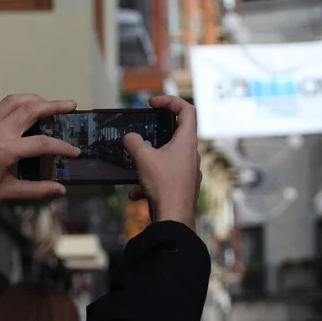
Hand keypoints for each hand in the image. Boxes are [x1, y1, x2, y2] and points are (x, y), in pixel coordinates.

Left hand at [0, 94, 79, 226]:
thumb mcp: (7, 192)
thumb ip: (37, 189)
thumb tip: (60, 189)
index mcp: (5, 150)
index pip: (42, 143)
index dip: (62, 146)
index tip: (74, 151)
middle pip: (31, 109)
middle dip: (54, 105)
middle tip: (70, 105)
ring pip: (15, 100)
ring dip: (35, 99)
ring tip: (50, 104)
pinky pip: (1, 106)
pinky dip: (17, 103)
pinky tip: (26, 110)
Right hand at [122, 95, 200, 228]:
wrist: (173, 219)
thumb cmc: (163, 184)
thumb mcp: (143, 158)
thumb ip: (134, 142)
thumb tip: (129, 137)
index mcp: (187, 142)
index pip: (187, 110)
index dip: (170, 101)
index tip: (152, 104)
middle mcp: (192, 155)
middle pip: (178, 133)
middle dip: (157, 133)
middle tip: (143, 133)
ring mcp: (189, 172)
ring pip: (168, 158)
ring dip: (150, 161)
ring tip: (136, 169)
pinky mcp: (184, 187)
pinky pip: (165, 177)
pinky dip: (150, 181)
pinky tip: (136, 194)